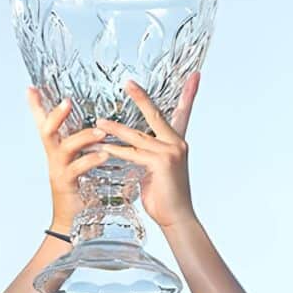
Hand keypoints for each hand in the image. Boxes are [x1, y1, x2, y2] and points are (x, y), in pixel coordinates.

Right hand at [27, 89, 109, 232]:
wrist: (73, 223)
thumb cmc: (80, 194)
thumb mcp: (80, 166)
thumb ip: (87, 149)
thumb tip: (101, 132)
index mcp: (58, 151)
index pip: (43, 124)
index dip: (36, 107)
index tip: (30, 87)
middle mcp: (54, 158)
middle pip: (47, 131)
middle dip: (56, 115)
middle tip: (67, 100)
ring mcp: (59, 171)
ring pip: (65, 148)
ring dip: (83, 136)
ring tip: (101, 132)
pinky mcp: (67, 185)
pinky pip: (77, 168)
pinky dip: (91, 160)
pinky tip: (104, 155)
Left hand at [94, 73, 200, 229]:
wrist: (177, 217)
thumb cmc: (166, 198)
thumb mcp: (156, 171)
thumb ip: (147, 156)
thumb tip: (133, 150)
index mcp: (178, 143)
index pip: (183, 113)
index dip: (189, 94)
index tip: (194, 75)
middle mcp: (177, 143)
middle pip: (156, 115)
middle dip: (141, 97)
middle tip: (128, 82)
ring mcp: (170, 152)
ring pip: (137, 136)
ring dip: (115, 129)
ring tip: (99, 122)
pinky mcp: (160, 162)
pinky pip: (132, 153)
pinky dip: (116, 151)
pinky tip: (103, 147)